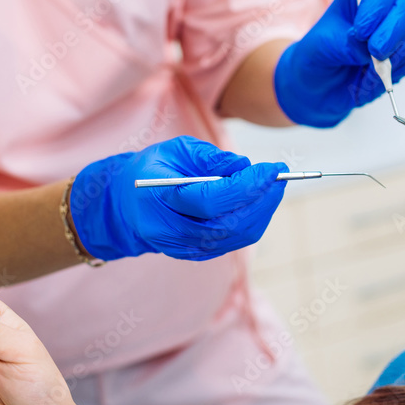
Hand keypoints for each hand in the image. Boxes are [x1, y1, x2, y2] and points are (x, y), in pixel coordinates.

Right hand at [69, 135, 287, 260]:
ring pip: (238, 236)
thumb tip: (244, 167)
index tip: (272, 169)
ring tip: (274, 184)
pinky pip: (235, 240)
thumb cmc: (151, 171)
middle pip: (230, 223)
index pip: (211, 201)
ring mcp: (187, 248)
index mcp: (159, 203)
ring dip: (263, 210)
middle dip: (262, 199)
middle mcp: (173, 233)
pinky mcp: (199, 254)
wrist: (125, 206)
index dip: (247, 186)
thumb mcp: (174, 151)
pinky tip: (261, 200)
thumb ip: (209, 158)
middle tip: (279, 175)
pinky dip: (254, 219)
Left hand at [274, 0, 404, 127]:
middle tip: (374, 52)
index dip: (376, 7)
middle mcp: (385, 7)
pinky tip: (375, 76)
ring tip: (373, 66)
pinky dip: (399, 68)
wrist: (320, 87)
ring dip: (400, 51)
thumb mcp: (322, 47)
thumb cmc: (317, 58)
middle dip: (392, 32)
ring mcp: (399, 31)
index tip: (360, 31)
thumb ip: (345, 44)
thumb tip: (367, 48)